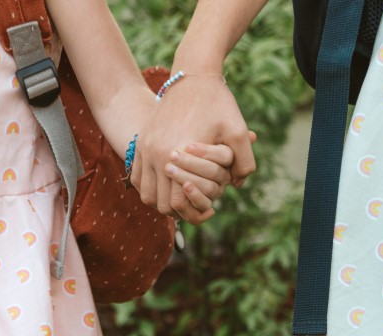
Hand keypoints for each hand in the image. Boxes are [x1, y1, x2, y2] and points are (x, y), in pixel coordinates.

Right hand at [131, 74, 256, 218]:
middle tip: (195, 208)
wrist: (192, 75)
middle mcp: (156, 154)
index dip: (193, 213)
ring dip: (162, 201)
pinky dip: (150, 188)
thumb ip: (244, 161)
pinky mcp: (142, 143)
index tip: (208, 211)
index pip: (177, 202)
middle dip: (177, 211)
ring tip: (181, 198)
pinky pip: (138, 179)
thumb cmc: (217, 102)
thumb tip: (238, 186)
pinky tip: (167, 186)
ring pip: (146, 194)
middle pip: (159, 203)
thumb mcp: (237, 130)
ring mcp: (145, 149)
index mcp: (178, 154)